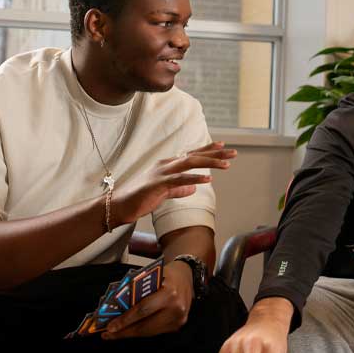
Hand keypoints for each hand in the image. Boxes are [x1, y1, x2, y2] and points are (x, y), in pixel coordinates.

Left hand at [101, 260, 193, 338]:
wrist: (187, 276)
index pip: (143, 310)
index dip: (125, 320)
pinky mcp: (177, 325)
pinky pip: (156, 332)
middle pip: (145, 326)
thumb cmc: (168, 274)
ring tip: (115, 334)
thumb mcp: (152, 276)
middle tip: (108, 334)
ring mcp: (178, 319)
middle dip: (124, 331)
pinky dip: (141, 332)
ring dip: (131, 333)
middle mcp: (175, 309)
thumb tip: (116, 306)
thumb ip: (137, 290)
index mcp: (169, 293)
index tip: (110, 327)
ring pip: (149, 332)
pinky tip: (130, 330)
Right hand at [112, 142, 235, 226]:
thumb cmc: (140, 199)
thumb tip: (194, 189)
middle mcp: (166, 164)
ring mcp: (162, 172)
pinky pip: (180, 179)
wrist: (120, 206)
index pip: (191, 155)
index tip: (223, 147)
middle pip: (195, 155)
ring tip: (226, 165)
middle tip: (233, 153)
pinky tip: (208, 180)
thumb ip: (179, 189)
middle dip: (215, 154)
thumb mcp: (164, 193)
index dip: (207, 150)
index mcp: (168, 165)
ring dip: (210, 163)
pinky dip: (195, 179)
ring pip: (190, 163)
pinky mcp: (158, 183)